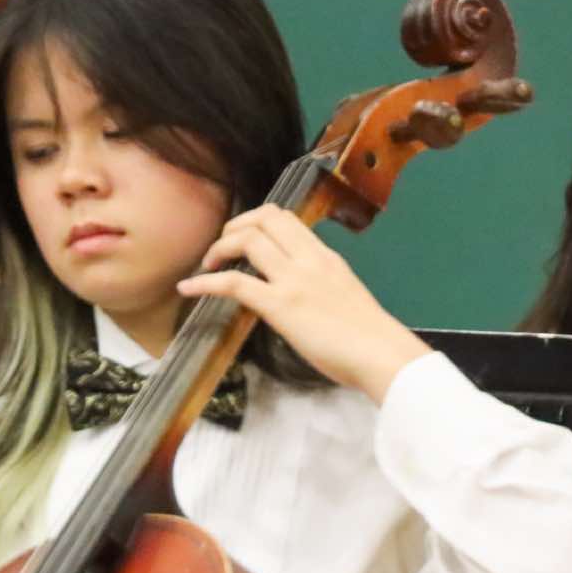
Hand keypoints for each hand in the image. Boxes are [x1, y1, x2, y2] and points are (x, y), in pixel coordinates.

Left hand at [176, 205, 430, 402]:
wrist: (383, 355)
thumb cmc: (370, 336)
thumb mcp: (344, 295)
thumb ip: (320, 285)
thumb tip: (300, 293)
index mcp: (325, 257)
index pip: (286, 219)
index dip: (256, 220)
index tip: (243, 236)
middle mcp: (308, 259)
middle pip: (264, 217)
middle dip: (235, 225)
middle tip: (222, 247)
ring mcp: (293, 280)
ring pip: (248, 239)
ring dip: (219, 247)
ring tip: (207, 264)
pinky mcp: (279, 305)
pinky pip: (234, 282)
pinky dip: (205, 282)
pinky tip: (189, 288)